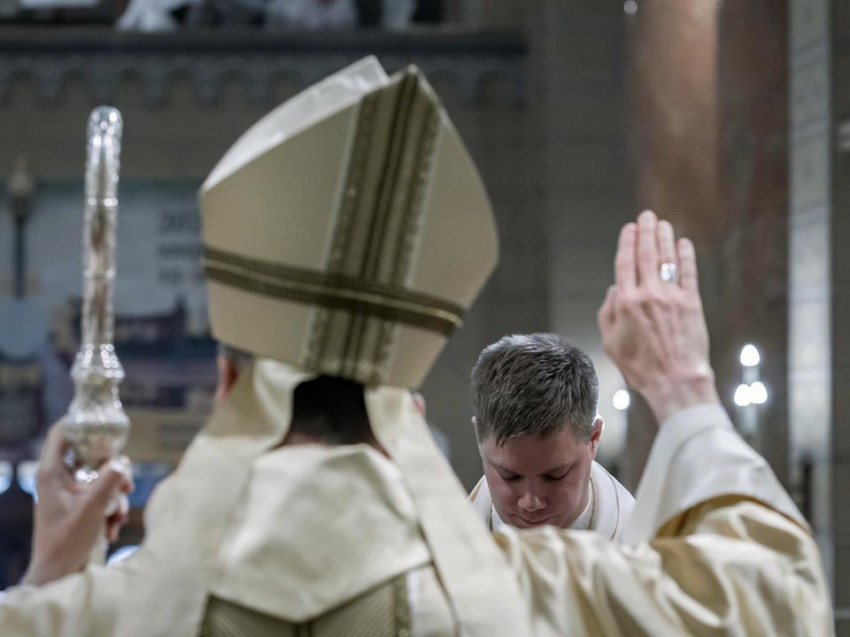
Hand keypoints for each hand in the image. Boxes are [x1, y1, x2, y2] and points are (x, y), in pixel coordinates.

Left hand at [22, 422, 132, 586]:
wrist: (59, 573)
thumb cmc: (66, 541)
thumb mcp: (93, 507)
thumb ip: (110, 480)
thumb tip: (124, 462)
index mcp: (52, 473)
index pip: (62, 433)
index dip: (81, 423)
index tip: (105, 423)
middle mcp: (59, 479)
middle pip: (91, 455)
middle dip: (114, 471)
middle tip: (126, 483)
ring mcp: (70, 492)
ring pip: (101, 478)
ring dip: (115, 496)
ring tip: (117, 516)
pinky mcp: (79, 506)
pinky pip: (102, 496)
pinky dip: (111, 509)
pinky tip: (111, 528)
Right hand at [598, 210, 719, 423]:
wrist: (675, 379)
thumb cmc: (640, 366)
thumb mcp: (610, 342)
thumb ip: (607, 313)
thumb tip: (614, 290)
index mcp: (626, 303)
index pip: (625, 262)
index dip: (627, 242)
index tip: (629, 228)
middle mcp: (648, 294)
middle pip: (646, 254)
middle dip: (646, 231)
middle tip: (647, 216)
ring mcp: (672, 297)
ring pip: (667, 259)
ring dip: (664, 238)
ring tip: (663, 224)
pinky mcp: (692, 303)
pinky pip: (689, 273)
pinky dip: (686, 256)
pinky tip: (684, 244)